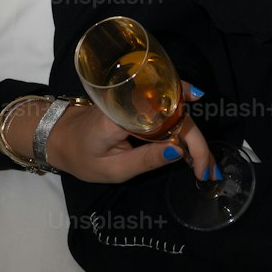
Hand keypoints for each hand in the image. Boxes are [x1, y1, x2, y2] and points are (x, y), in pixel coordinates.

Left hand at [34, 85, 214, 183]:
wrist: (61, 136)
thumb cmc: (82, 156)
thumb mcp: (111, 170)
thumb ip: (144, 160)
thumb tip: (178, 151)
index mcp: (125, 116)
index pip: (168, 122)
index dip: (191, 142)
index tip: (201, 168)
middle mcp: (136, 101)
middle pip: (177, 116)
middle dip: (198, 143)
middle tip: (210, 171)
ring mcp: (139, 100)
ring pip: (176, 113)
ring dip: (194, 137)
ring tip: (206, 164)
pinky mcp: (141, 104)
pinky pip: (168, 112)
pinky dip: (185, 127)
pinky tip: (195, 143)